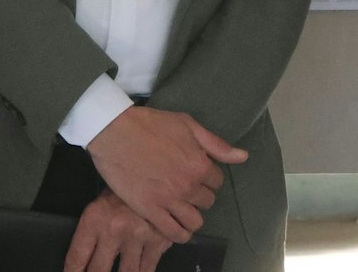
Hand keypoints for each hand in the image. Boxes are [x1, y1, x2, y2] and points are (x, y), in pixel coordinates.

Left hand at [64, 192, 169, 271]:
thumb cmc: (125, 188)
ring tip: (120, 270)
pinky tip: (138, 270)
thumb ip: (93, 232)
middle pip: (98, 271)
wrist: (157, 170)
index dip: (72, 271)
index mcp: (94, 219)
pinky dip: (142, 271)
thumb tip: (83, 260)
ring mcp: (137, 237)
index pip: (77, 256)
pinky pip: (148, 268)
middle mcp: (113, 230)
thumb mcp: (101, 204)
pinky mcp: (158, 240)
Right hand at [87, 107, 246, 242]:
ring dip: (191, 216)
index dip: (208, 177)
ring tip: (181, 208)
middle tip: (185, 187)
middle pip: (207, 202)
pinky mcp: (150, 210)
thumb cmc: (150, 124)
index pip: (217, 182)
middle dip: (199, 195)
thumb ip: (216, 144)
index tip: (196, 173)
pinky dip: (179, 234)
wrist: (114, 131)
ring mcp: (169, 200)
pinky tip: (176, 226)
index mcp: (200, 164)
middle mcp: (188, 186)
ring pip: (194, 222)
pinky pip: (174, 233)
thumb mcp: (187, 124)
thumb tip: (243, 157)